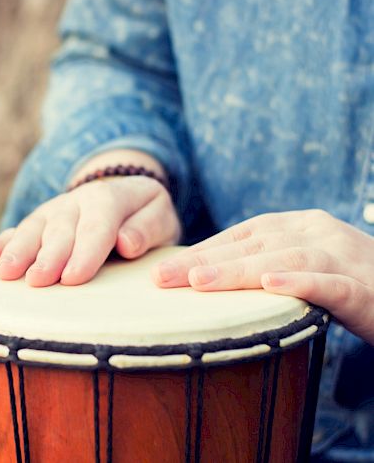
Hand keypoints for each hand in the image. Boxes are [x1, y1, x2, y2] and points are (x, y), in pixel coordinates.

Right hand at [0, 176, 179, 285]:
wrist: (123, 194)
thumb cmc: (144, 216)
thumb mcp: (161, 216)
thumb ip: (149, 227)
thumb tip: (127, 243)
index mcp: (111, 198)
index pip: (98, 224)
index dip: (86, 251)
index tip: (74, 277)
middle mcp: (77, 201)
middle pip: (62, 228)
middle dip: (49, 255)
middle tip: (37, 281)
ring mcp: (54, 210)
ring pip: (34, 228)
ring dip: (18, 250)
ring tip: (4, 273)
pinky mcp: (40, 222)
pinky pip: (17, 230)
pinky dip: (0, 243)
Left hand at [152, 210, 373, 344]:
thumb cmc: (345, 281)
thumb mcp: (301, 265)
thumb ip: (263, 264)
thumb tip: (207, 276)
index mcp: (299, 226)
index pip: (242, 235)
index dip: (202, 250)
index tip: (164, 269)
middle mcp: (318, 231)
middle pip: (254, 244)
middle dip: (204, 260)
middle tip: (162, 277)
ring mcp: (344, 256)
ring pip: (286, 259)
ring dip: (240, 269)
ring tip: (199, 281)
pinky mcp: (366, 288)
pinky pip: (332, 283)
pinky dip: (300, 282)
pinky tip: (270, 284)